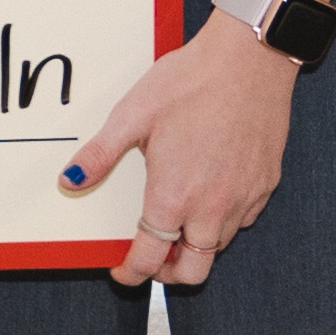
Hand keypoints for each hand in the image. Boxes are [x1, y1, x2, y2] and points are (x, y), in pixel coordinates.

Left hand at [56, 14, 294, 286]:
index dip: (132, 273)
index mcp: (173, 196)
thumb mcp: (132, 115)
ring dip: (196, 246)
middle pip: (192, 271)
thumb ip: (100, 155)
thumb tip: (68, 181)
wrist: (250, 59)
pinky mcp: (267, 184)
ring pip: (218, 247)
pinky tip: (209, 197)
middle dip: (169, 274)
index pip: (150, 258)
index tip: (123, 274)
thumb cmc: (190, 81)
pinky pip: (243, 220)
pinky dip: (223, 222)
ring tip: (177, 226)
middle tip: (153, 260)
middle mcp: (212, 207)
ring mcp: (244, 198)